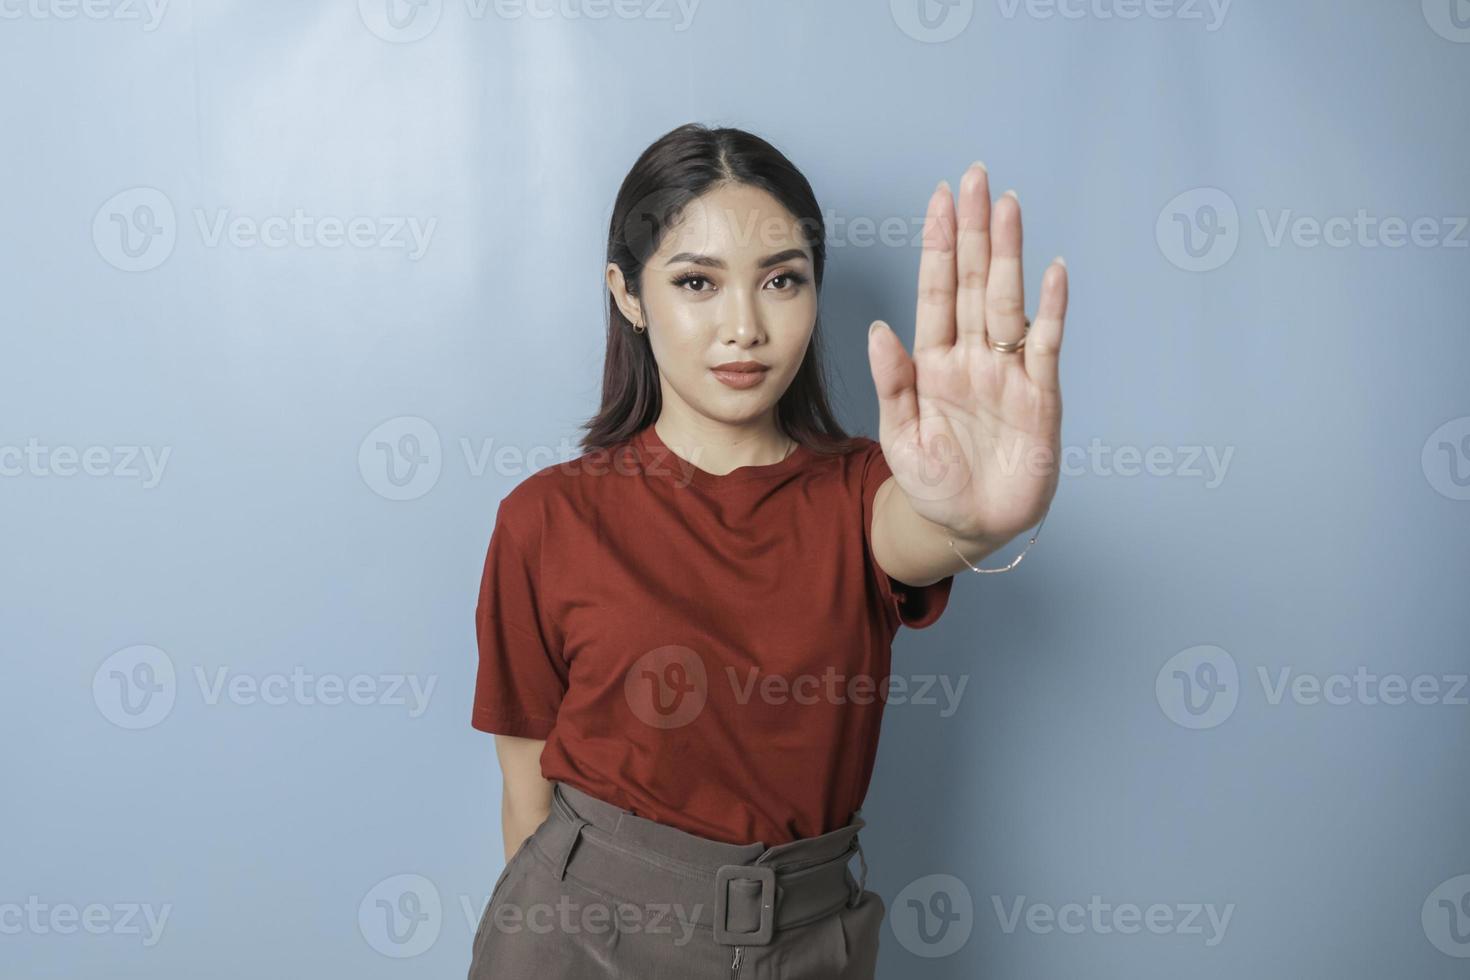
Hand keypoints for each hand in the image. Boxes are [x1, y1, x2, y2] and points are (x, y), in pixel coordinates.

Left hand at [867, 162, 1068, 541]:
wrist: (965, 528)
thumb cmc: (930, 483)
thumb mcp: (900, 435)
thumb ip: (891, 383)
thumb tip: (877, 328)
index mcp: (934, 362)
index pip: (936, 291)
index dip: (939, 246)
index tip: (939, 200)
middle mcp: (972, 357)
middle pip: (976, 283)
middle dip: (974, 231)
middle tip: (975, 177)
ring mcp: (1008, 374)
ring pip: (1009, 302)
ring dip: (1009, 255)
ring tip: (1007, 207)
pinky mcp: (1040, 398)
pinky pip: (1045, 345)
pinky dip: (1051, 309)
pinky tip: (1053, 271)